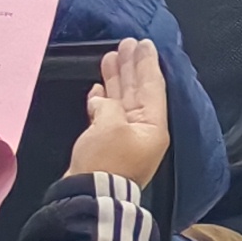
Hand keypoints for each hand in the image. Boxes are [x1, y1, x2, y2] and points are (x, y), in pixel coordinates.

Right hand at [67, 36, 172, 187]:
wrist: (88, 197)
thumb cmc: (104, 162)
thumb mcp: (109, 125)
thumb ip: (109, 105)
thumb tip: (101, 100)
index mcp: (153, 126)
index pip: (152, 87)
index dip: (147, 63)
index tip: (144, 44)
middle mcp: (143, 130)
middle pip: (138, 91)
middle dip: (132, 66)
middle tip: (127, 44)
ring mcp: (126, 138)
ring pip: (123, 101)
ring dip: (117, 79)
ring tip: (111, 56)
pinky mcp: (108, 145)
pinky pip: (108, 115)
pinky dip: (104, 100)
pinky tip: (99, 87)